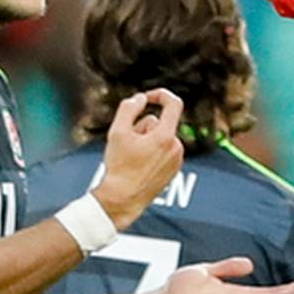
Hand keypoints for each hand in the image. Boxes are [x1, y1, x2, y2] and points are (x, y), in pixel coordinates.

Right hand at [91, 87, 183, 226]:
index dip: (160, 94)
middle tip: (127, 142)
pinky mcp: (174, 170)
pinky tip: (139, 165)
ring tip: (133, 157)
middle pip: (159, 124)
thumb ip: (129, 108)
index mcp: (166, 137)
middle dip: (142, 127)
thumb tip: (140, 98)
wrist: (123, 199)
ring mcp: (177, 160)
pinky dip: (152, 152)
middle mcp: (176, 148)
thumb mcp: (117, 132)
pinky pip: (163, 151)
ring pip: (160, 138)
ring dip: (146, 141)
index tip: (147, 97)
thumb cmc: (120, 167)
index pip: (174, 104)